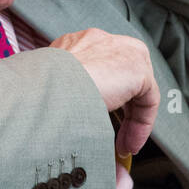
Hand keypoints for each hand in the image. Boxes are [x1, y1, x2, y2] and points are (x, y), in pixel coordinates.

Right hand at [49, 28, 159, 154]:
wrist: (46, 88)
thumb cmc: (40, 92)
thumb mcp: (54, 89)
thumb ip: (70, 94)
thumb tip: (72, 118)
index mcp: (81, 43)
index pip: (104, 71)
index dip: (107, 102)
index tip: (100, 125)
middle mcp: (103, 42)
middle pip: (124, 80)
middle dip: (121, 113)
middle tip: (115, 139)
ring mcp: (122, 50)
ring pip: (138, 90)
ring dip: (131, 122)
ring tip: (122, 146)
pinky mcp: (137, 66)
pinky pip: (148, 99)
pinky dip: (141, 124)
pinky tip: (129, 143)